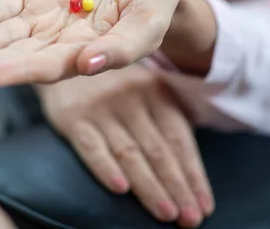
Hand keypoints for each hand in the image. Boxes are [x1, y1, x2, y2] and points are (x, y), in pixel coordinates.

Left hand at [0, 0, 189, 87]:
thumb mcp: (147, 25)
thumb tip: (88, 65)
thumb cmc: (152, 9)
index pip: (42, 68)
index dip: (14, 70)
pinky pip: (7, 8)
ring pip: (3, 35)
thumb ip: (121, 48)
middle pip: (12, 56)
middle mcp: (54, 45)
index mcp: (80, 58)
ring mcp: (41, 22)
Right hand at [38, 64, 213, 227]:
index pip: (179, 139)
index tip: (203, 205)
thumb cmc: (114, 84)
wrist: (66, 57)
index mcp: (156, 92)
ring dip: (149, 186)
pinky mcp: (72, 117)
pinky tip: (120, 189)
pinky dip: (105, 168)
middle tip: (190, 219)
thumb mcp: (146, 89)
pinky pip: (91, 146)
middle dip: (177, 187)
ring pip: (129, 153)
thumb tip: (192, 169)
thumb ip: (167, 119)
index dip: (193, 174)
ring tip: (166, 213)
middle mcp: (131, 98)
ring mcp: (101, 107)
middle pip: (158, 149)